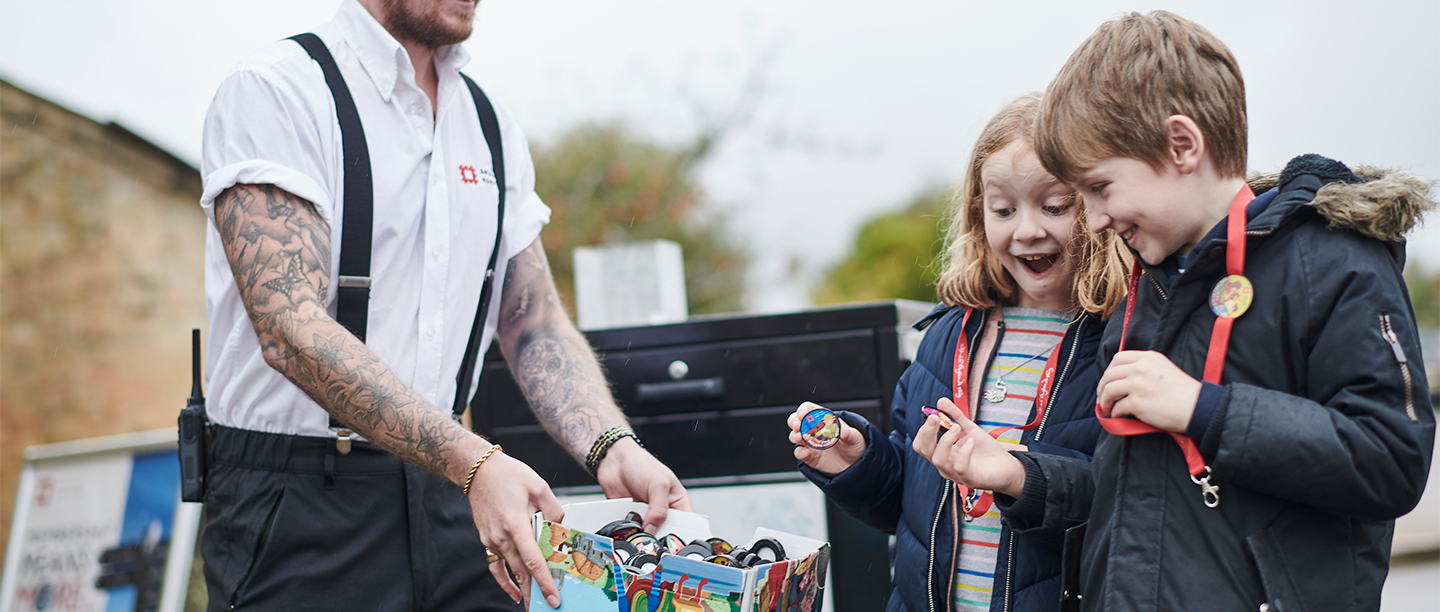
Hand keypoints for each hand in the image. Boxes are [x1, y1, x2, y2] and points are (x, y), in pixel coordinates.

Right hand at [466, 447, 565, 608]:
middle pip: (521, 572)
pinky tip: (514, 592)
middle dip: (535, 592)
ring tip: (534, 601)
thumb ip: (554, 510)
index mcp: (516, 524)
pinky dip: (505, 581)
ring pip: (511, 570)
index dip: (544, 582)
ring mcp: (492, 540)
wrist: (479, 471)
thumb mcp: (539, 487)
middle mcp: (502, 536)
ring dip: (523, 587)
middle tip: (547, 606)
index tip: (553, 597)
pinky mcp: (487, 540)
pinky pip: (496, 567)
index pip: (533, 560)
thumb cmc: (507, 475)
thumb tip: (561, 528)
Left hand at [595, 437, 691, 533]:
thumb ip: (659, 510)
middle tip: (652, 539)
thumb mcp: (658, 485)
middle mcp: (662, 512)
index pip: (686, 525)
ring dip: (641, 535)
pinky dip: (627, 531)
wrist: (615, 460)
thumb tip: (653, 530)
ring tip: (637, 528)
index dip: (682, 536)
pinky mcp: (630, 518)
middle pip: (665, 534)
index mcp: (677, 503)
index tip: (674, 544)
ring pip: (646, 535)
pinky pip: (629, 531)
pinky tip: (625, 526)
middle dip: (658, 537)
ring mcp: (646, 516)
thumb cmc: (642, 464)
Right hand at [788, 402, 866, 474]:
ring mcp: (810, 443)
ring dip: (794, 435)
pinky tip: (806, 453)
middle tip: (798, 425)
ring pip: (795, 435)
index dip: (804, 409)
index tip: (804, 414)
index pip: (809, 409)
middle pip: (797, 420)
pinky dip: (800, 452)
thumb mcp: (855, 438)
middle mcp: (814, 430)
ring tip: (799, 438)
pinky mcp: (809, 456)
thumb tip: (844, 430)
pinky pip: (799, 453)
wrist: (854, 464)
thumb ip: (849, 434)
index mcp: (824, 419)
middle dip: (794, 421)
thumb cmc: (853, 445)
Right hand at [911, 397, 1025, 496]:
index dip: (923, 430)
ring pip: (939, 459)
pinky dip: (964, 452)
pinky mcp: (969, 479)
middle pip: (925, 451)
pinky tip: (971, 441)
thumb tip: (940, 401)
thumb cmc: (985, 450)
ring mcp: (955, 473)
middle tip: (936, 417)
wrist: (1007, 465)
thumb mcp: (969, 428)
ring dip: (946, 440)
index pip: (921, 445)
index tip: (933, 416)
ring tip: (957, 427)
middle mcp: (945, 464)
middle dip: (928, 432)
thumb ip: (954, 415)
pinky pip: (959, 467)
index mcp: (941, 452)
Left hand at [1096, 350, 1199, 433]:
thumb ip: (1143, 368)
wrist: (1198, 407)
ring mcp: (1138, 384)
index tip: (1107, 381)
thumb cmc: (1183, 392)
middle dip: (1101, 387)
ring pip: (1109, 390)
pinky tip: (1117, 416)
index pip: (1118, 358)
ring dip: (1104, 401)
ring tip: (1105, 409)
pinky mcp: (1137, 402)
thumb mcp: (1163, 369)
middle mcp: (1141, 368)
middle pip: (1109, 374)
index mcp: (1148, 357)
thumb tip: (1120, 380)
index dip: (1108, 371)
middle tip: (1101, 398)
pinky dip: (1114, 413)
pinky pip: (1117, 407)